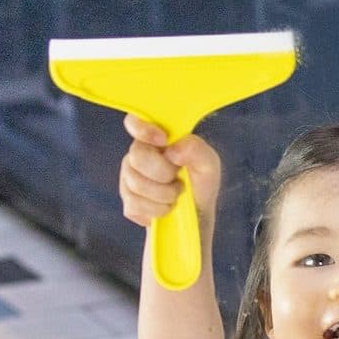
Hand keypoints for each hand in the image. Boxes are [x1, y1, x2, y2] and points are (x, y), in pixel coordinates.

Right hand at [118, 117, 222, 236]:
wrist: (196, 216)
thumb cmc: (201, 185)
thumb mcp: (209, 165)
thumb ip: (196, 150)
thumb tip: (173, 150)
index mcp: (156, 139)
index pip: (134, 122)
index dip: (142, 129)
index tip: (162, 141)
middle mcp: (139, 154)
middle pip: (137, 157)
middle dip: (163, 174)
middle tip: (179, 181)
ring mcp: (130, 178)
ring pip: (135, 185)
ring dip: (164, 196)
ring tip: (175, 196)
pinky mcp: (128, 202)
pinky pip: (135, 206)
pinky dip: (157, 211)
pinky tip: (166, 208)